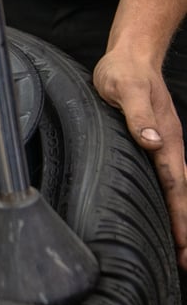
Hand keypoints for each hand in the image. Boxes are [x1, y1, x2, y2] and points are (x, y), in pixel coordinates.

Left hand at [94, 49, 186, 269]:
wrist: (131, 54)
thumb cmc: (124, 72)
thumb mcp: (125, 89)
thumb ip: (138, 115)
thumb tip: (151, 141)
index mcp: (164, 138)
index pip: (175, 185)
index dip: (180, 216)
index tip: (185, 245)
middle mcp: (167, 146)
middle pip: (180, 195)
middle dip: (185, 229)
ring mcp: (163, 145)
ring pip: (176, 189)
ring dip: (180, 218)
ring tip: (182, 250)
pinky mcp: (153, 142)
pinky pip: (167, 178)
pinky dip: (171, 200)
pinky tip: (166, 213)